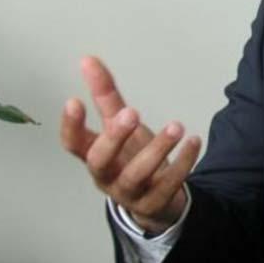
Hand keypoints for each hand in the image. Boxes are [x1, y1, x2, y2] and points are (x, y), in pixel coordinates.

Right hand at [60, 56, 201, 233]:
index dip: (70, 125)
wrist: (155, 200)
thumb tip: (88, 59)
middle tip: (132, 112)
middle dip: (114, 137)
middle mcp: (106, 176)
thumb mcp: (119, 126)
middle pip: (100, 161)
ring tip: (177, 126)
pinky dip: (183, 163)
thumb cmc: (130, 158)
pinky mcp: (154, 203)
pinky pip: (169, 185)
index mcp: (94, 155)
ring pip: (137, 175)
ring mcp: (129, 193)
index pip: (72, 144)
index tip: (74, 100)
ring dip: (157, 149)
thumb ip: (105, 95)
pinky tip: (194, 141)